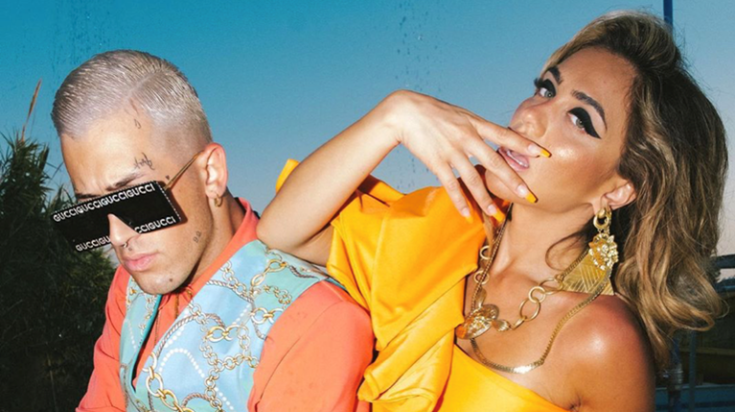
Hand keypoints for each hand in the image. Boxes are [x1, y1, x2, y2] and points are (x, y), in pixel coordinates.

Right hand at [379, 90, 548, 216]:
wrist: (406, 112)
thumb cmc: (434, 112)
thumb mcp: (460, 114)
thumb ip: (477, 128)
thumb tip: (494, 139)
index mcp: (475, 124)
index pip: (505, 136)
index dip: (525, 145)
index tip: (544, 154)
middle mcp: (467, 138)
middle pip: (495, 163)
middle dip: (513, 181)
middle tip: (529, 196)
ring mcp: (452, 151)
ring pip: (473, 179)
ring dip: (486, 199)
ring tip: (496, 214)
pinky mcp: (437, 162)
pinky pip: (451, 186)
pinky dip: (459, 201)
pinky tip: (467, 214)